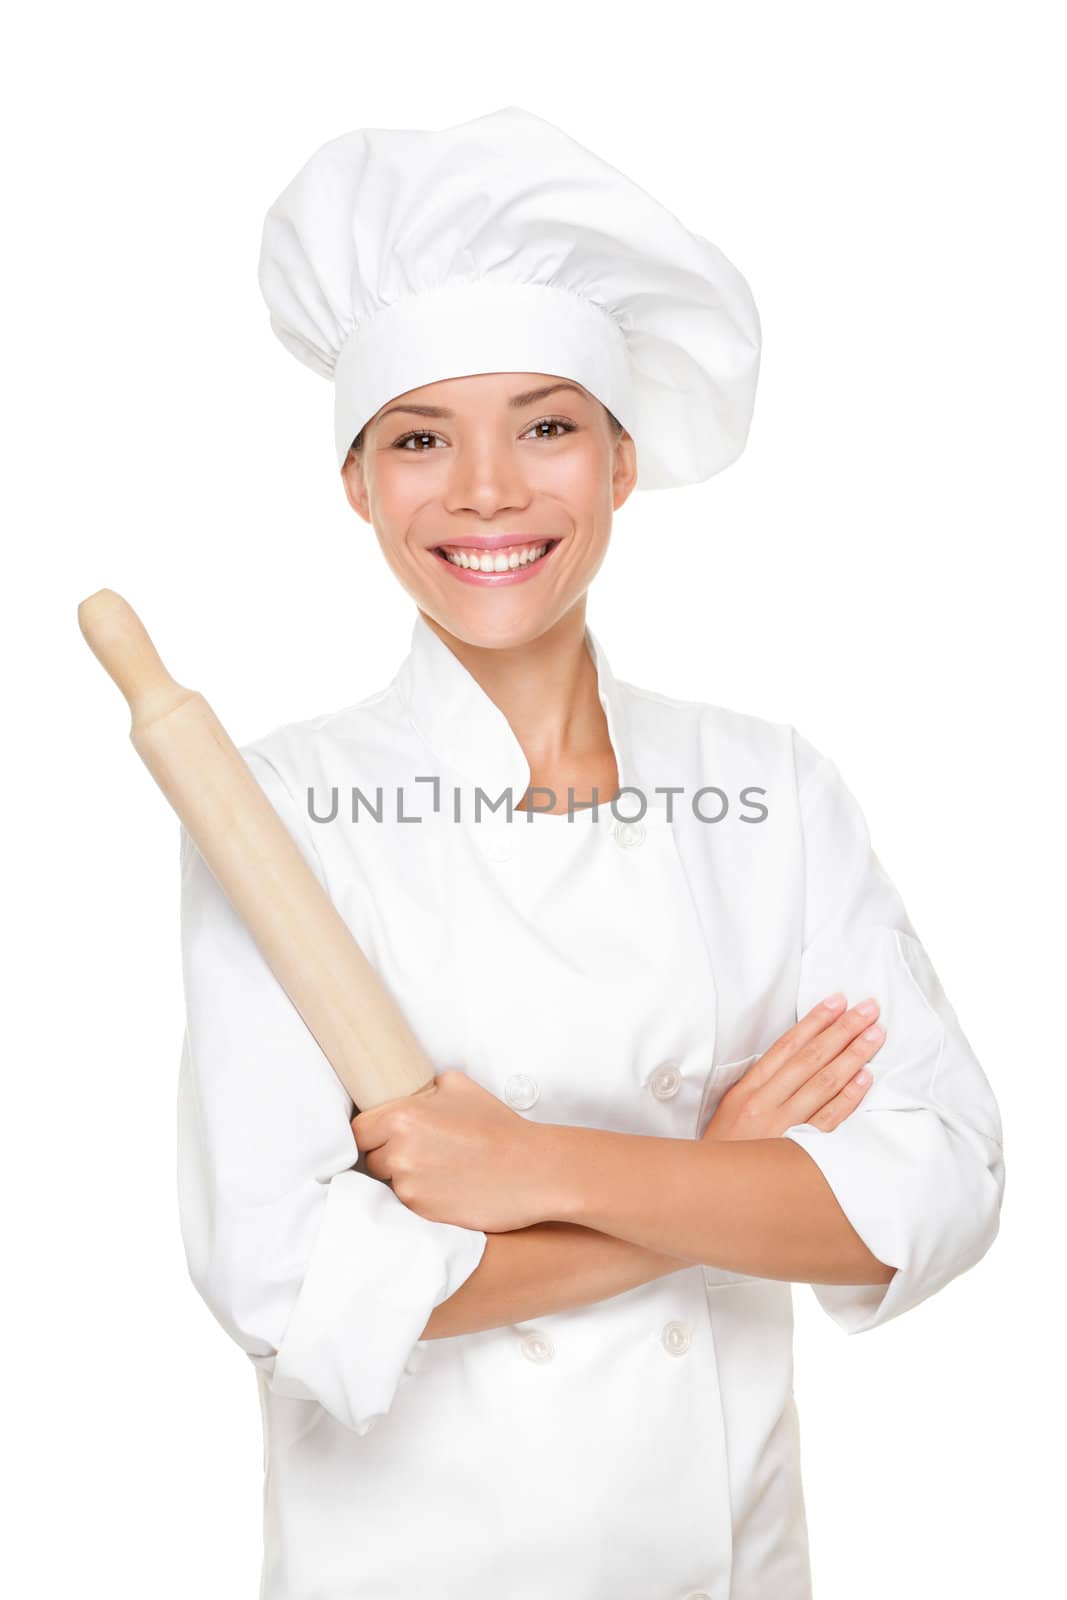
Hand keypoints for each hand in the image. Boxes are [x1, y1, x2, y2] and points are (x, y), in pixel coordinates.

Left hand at [351, 1069, 550, 1233]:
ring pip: (389, 1183)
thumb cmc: (498, 1126)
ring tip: (438, 1170)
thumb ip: (424, 1088)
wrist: (531, 1170)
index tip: (384, 1135)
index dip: (371, 1133)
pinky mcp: (423, 1214)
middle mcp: (400, 1153)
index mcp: (403, 1117)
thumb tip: (408, 1094)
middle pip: (371, 1159)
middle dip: (388, 1155)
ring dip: (405, 1178)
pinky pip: (407, 1204)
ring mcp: (410, 1187)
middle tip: (418, 1152)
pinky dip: (422, 1197)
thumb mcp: (459, 1086)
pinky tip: (447, 1188)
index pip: (358, 1130)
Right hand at [703, 993, 883, 1140]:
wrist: (712, 1194)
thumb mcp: (729, 1113)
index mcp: (746, 1091)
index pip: (787, 1046)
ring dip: (853, 1055)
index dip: (814, 1022)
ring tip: (874, 1035)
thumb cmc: (723, 1154)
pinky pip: (830, 1119)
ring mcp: (783, 1127)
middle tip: (868, 1009)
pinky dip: (849, 1097)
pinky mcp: (798, 1152)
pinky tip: (865, 1078)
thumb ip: (758, 1087)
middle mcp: (765, 1104)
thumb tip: (792, 1060)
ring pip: (824, 1083)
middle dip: (842, 1030)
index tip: (837, 1002)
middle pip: (811, 1058)